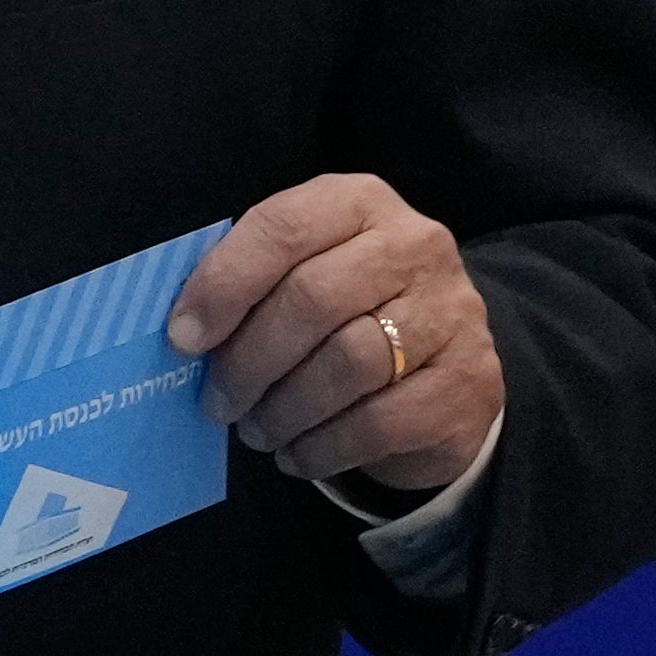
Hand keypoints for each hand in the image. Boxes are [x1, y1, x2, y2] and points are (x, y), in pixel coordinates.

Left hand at [168, 173, 502, 491]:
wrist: (442, 362)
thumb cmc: (343, 309)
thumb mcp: (298, 272)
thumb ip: (248, 283)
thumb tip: (185, 331)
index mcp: (359, 201)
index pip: (281, 228)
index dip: (223, 284)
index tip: (183, 338)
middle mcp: (416, 245)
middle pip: (312, 299)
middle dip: (249, 359)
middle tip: (218, 402)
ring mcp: (454, 313)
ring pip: (348, 363)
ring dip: (285, 408)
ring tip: (255, 430)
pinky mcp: (472, 382)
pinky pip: (383, 422)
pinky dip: (325, 446)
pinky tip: (298, 454)